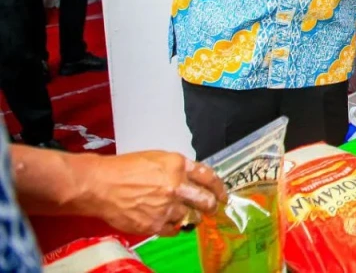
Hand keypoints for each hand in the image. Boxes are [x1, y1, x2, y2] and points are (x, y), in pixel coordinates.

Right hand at [78, 151, 225, 236]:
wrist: (100, 185)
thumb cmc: (124, 169)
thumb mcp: (157, 158)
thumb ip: (178, 168)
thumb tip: (194, 179)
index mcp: (178, 165)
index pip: (209, 176)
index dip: (219, 187)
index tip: (223, 194)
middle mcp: (176, 186)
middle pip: (206, 201)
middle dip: (212, 206)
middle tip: (211, 208)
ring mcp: (166, 207)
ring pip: (192, 217)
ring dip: (192, 217)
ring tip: (186, 215)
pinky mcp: (154, 224)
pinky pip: (175, 230)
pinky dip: (175, 227)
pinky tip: (169, 222)